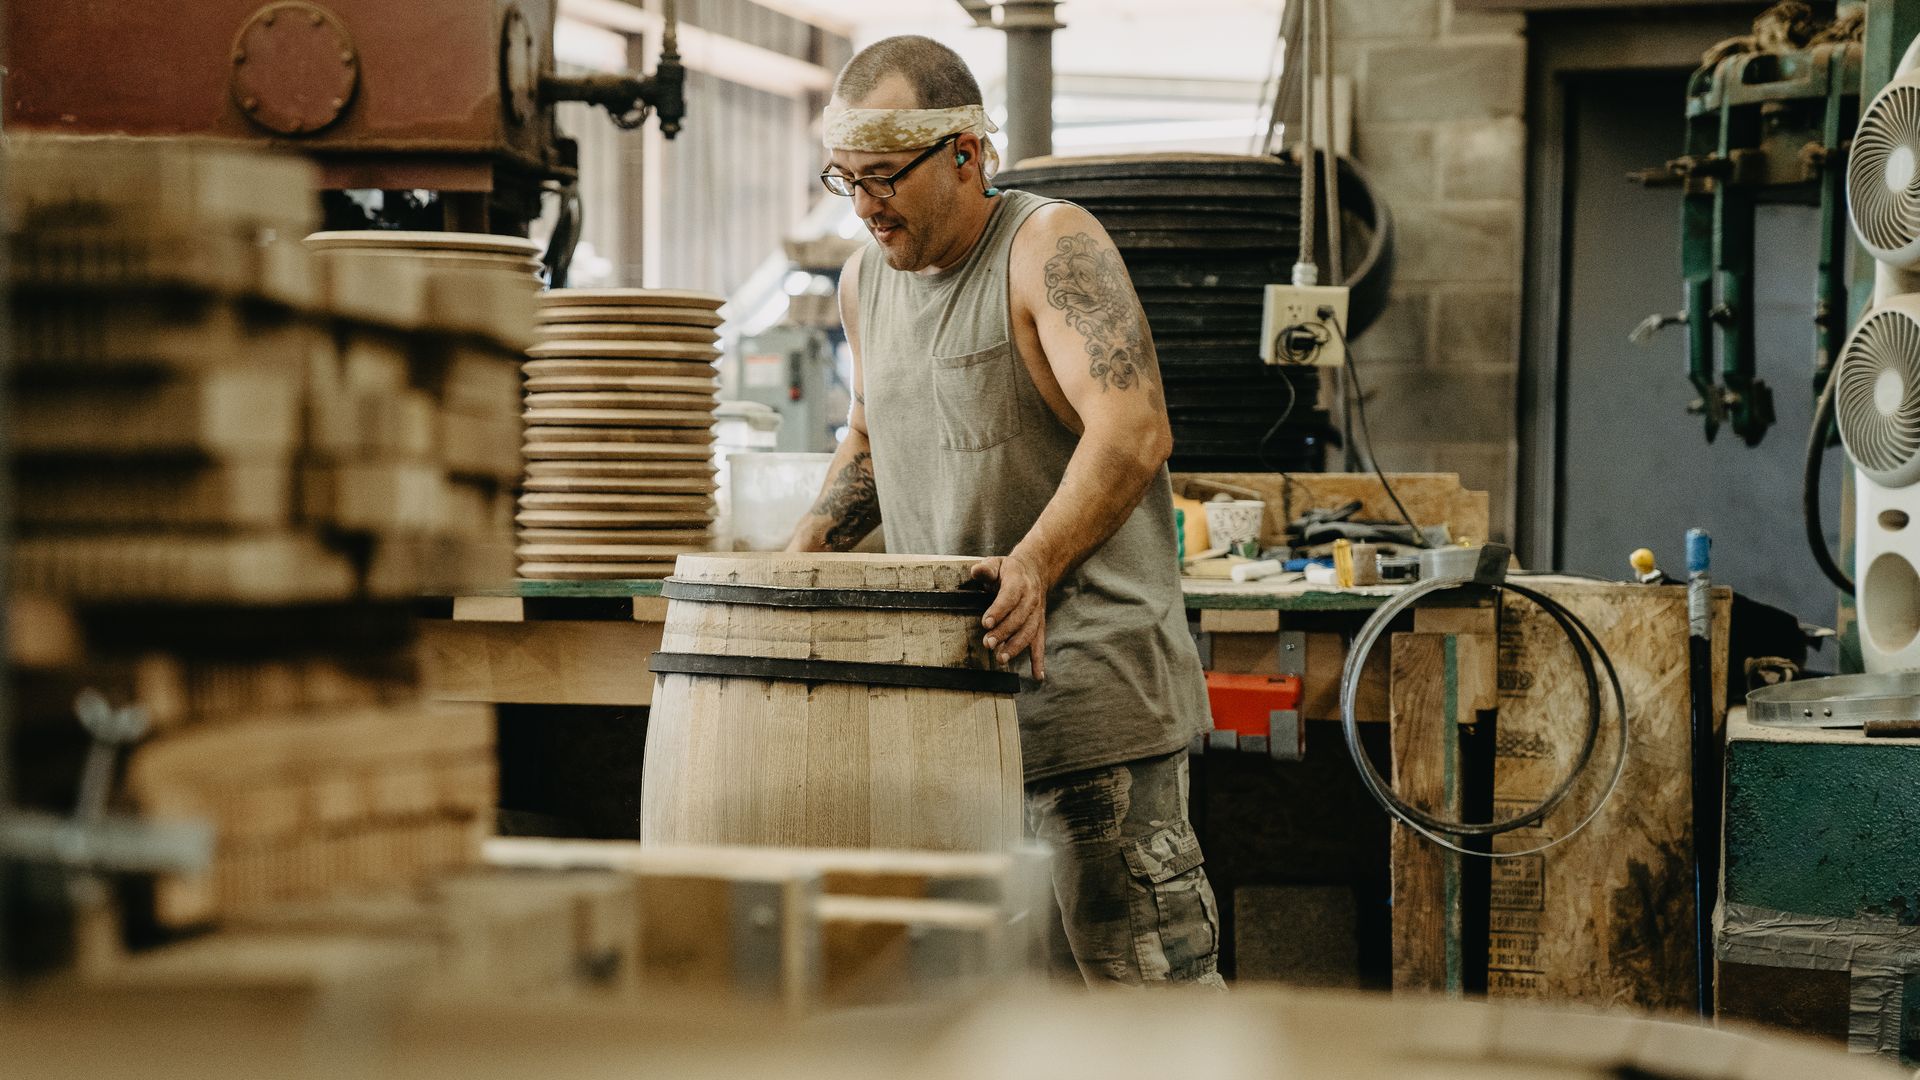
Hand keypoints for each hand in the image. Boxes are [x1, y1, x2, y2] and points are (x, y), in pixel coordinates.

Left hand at [970, 550, 1051, 680]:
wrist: (1036, 570)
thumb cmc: (1009, 570)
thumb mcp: (996, 563)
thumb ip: (986, 568)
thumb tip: (976, 571)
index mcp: (1019, 582)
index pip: (1010, 597)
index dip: (999, 610)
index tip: (986, 623)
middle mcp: (1031, 599)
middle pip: (1019, 618)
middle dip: (1003, 632)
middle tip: (988, 644)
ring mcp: (1037, 614)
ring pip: (1029, 632)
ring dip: (1016, 647)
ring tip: (1001, 659)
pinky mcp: (1039, 625)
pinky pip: (1040, 643)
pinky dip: (1039, 660)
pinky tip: (1037, 676)